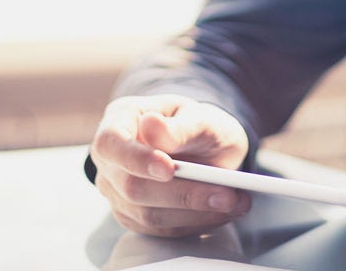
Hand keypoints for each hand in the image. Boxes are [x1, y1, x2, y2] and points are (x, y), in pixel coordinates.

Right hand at [90, 94, 251, 237]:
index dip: (135, 159)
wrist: (205, 144)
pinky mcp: (135, 217)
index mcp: (119, 120)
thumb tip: (151, 126)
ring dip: (196, 212)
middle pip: (131, 186)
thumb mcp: (199, 116)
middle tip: (226, 193)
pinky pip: (162, 229)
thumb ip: (180, 125)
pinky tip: (223, 212)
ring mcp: (118, 192)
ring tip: (235, 202)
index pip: (110, 143)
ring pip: (148, 214)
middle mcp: (111, 160)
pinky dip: (197, 223)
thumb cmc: (197, 124)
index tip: (168, 169)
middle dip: (182, 194)